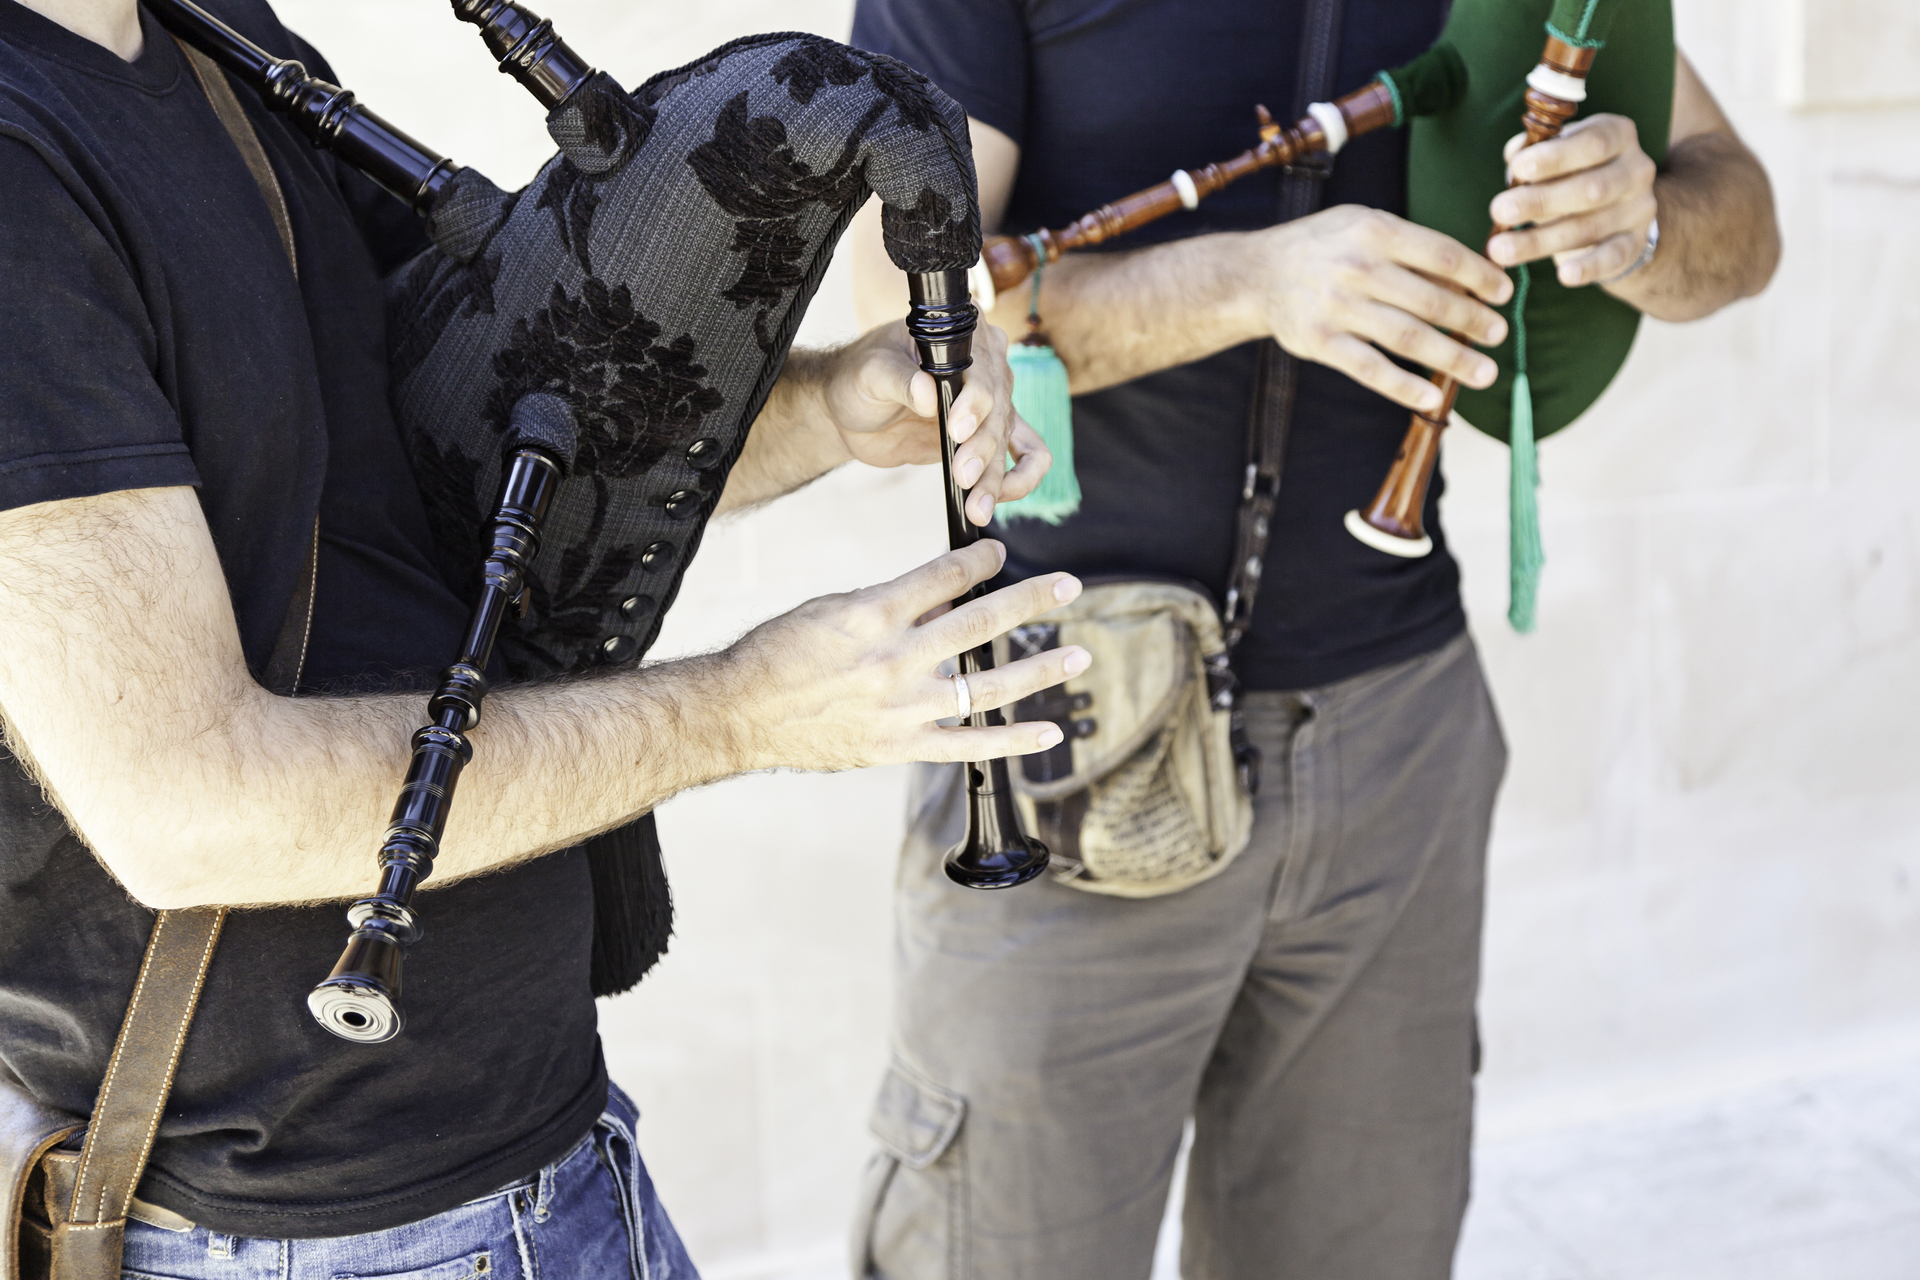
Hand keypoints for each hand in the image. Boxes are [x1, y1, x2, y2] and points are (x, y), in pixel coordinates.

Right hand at [725, 539, 1088, 771]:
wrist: (740, 713)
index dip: (980, 559)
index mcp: (873, 614)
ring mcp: (902, 707)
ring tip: (1078, 654)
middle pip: (979, 622)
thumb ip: (889, 605)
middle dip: (1030, 600)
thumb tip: (942, 599)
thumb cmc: (778, 655)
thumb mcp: (830, 609)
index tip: (1000, 552)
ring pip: (987, 686)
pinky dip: (1012, 741)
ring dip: (1039, 668)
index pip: (946, 577)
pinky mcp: (901, 746)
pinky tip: (1048, 731)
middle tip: (1069, 585)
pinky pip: (969, 746)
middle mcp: (894, 659)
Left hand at [820, 319, 1050, 525]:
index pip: (982, 369)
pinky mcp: (988, 436)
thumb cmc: (860, 379)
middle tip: (962, 475)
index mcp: (962, 336)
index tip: (957, 430)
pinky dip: (1020, 479)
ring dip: (996, 476)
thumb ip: (898, 380)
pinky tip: (997, 499)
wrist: (854, 412)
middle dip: (983, 448)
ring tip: (977, 507)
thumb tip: (927, 394)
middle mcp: (986, 366)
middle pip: (1000, 410)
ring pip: (1010, 439)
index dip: (975, 401)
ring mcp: (991, 404)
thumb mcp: (870, 373)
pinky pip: (1026, 456)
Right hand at [1252, 206, 1512, 414]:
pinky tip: (1432, 398)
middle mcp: (1357, 267)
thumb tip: (1469, 279)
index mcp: (1375, 231)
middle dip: (1473, 321)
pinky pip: (1371, 370)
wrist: (1256, 275)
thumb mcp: (1363, 226)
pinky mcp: (1321, 342)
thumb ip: (1411, 249)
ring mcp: (1337, 307)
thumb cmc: (1323, 248)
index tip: (1503, 293)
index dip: (1480, 277)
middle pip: (1432, 300)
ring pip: (1408, 338)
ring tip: (1484, 372)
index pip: (1443, 256)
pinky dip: (1404, 387)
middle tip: (1499, 334)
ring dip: (1453, 358)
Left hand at [1487, 115, 1658, 288]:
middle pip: (1590, 188)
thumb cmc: (1574, 173)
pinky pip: (1613, 258)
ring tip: (1500, 250)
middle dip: (1540, 201)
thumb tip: (1514, 155)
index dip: (1555, 157)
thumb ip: (1534, 152)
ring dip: (1540, 240)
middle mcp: (1636, 170)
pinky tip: (1564, 276)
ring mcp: (1639, 209)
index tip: (1519, 168)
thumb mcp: (1558, 155)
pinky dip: (1589, 268)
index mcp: (1618, 136)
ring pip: (1589, 227)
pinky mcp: (1636, 244)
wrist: (1620, 212)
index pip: (1592, 143)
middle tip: (1498, 211)